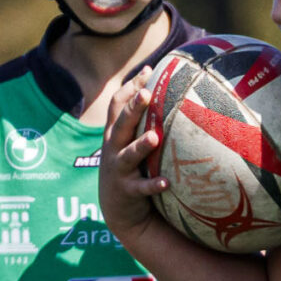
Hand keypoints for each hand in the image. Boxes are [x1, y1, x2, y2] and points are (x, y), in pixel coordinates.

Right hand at [97, 69, 167, 241]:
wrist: (118, 208)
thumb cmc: (130, 166)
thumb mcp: (128, 141)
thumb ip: (139, 119)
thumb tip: (159, 88)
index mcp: (114, 132)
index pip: (117, 103)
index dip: (131, 87)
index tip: (149, 72)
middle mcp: (113, 147)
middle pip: (121, 123)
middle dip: (133, 108)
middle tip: (147, 93)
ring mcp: (119, 168)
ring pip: (129, 154)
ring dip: (141, 146)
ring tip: (155, 137)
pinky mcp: (128, 190)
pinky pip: (141, 188)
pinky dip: (153, 185)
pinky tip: (167, 182)